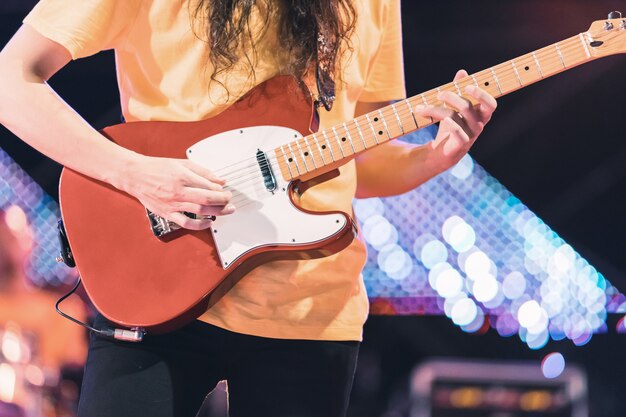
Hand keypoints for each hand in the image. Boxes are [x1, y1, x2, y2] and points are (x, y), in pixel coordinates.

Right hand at [113, 155, 233, 229]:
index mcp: (182, 176)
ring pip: (201, 211)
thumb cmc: (157, 168)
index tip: (225, 190)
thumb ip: (203, 172)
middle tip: (230, 201)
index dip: (221, 189)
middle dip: (223, 201)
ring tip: (226, 210)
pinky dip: (200, 225)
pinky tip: (209, 222)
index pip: (209, 185)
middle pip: (207, 200)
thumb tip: (220, 180)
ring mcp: (172, 204)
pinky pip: (186, 223)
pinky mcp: (167, 213)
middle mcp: (178, 191)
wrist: (135, 175)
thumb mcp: (182, 163)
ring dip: (217, 212)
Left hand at [416, 69, 496, 170]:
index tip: (466, 86)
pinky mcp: (460, 145)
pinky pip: (456, 132)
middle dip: (452, 97)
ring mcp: (470, 136)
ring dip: (436, 109)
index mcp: (481, 115)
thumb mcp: (454, 108)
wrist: (440, 153)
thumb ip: (459, 90)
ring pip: (454, 116)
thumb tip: (462, 72)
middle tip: (439, 94)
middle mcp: (479, 125)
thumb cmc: (451, 127)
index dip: (481, 94)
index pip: (490, 104)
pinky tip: (430, 117)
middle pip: (468, 107)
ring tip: (423, 107)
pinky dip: (446, 123)